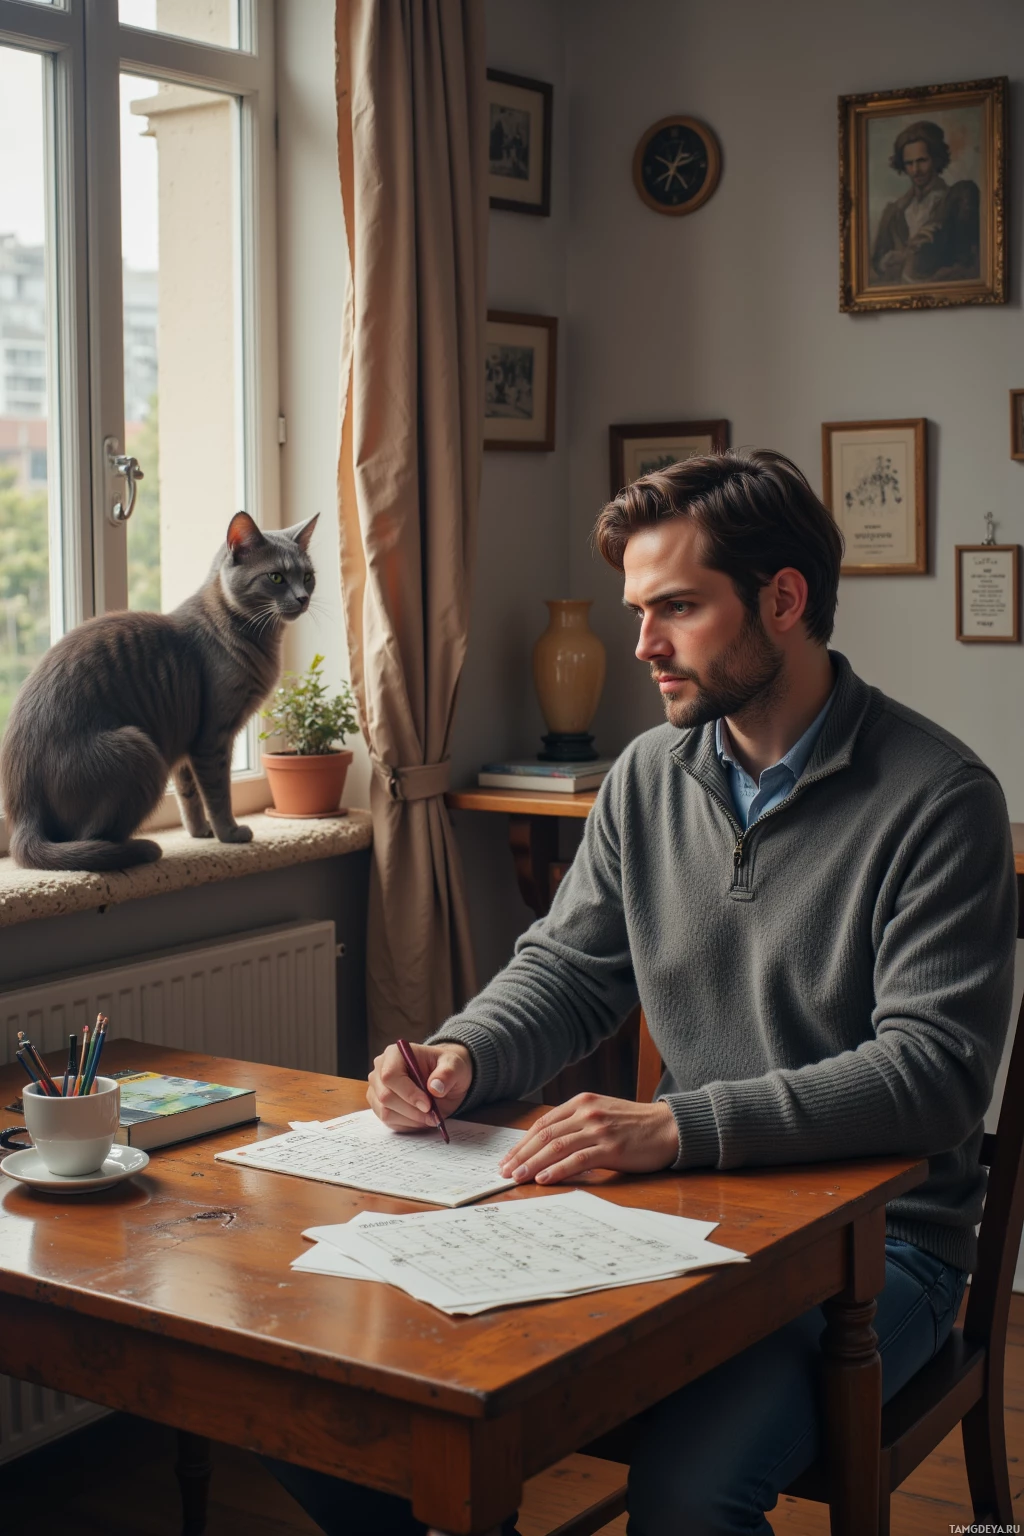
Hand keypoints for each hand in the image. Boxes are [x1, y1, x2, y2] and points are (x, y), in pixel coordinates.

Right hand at [367, 1041, 472, 1130]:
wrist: (444, 1080)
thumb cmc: (446, 1068)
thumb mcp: (455, 1066)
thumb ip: (447, 1074)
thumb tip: (435, 1088)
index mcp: (395, 1054)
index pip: (390, 1075)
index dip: (408, 1093)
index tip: (428, 1105)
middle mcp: (380, 1070)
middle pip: (385, 1096)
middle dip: (412, 1110)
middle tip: (432, 1114)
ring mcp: (377, 1089)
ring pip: (386, 1112)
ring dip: (411, 1119)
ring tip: (430, 1115)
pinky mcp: (379, 1106)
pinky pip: (389, 1122)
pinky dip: (408, 1124)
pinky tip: (421, 1117)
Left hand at [498, 1094, 679, 1185]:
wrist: (668, 1127)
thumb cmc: (634, 1125)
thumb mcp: (601, 1114)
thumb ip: (576, 1124)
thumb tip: (547, 1147)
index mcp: (581, 1103)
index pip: (543, 1124)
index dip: (523, 1143)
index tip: (508, 1159)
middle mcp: (587, 1112)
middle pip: (545, 1135)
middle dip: (522, 1155)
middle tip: (505, 1172)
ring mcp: (599, 1129)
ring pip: (557, 1147)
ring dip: (533, 1164)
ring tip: (517, 1178)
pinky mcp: (612, 1147)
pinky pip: (578, 1159)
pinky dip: (558, 1169)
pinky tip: (544, 1179)